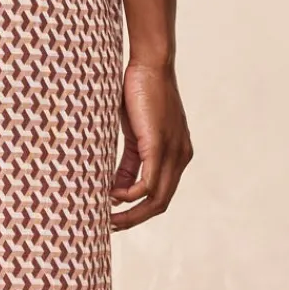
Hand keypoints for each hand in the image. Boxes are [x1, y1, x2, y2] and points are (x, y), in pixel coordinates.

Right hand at [111, 60, 192, 229]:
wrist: (150, 64)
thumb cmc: (138, 93)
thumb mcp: (134, 133)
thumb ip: (129, 161)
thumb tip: (116, 188)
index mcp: (177, 154)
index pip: (161, 194)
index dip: (139, 210)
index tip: (114, 215)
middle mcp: (181, 157)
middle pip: (161, 203)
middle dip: (134, 219)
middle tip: (110, 225)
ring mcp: (173, 152)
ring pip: (156, 199)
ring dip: (131, 213)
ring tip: (107, 216)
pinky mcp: (159, 145)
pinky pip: (149, 183)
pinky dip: (130, 194)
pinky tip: (111, 194)